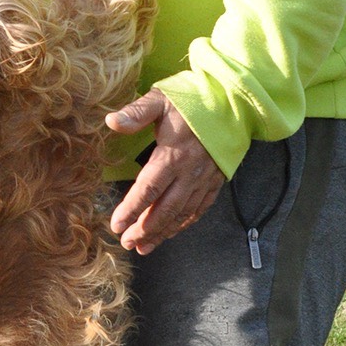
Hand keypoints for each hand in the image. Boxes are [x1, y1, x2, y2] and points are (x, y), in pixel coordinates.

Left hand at [106, 90, 224, 254]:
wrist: (233, 100)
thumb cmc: (193, 99)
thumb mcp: (161, 99)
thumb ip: (136, 113)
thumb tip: (111, 122)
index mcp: (173, 154)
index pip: (149, 189)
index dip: (132, 209)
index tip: (116, 225)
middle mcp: (190, 172)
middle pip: (165, 208)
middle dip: (145, 229)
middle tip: (127, 243)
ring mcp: (205, 178)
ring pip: (182, 213)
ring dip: (163, 232)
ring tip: (144, 246)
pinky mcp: (216, 180)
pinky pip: (200, 208)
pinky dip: (185, 223)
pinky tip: (171, 232)